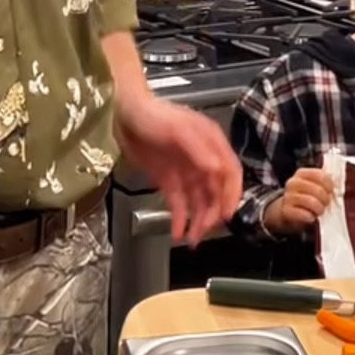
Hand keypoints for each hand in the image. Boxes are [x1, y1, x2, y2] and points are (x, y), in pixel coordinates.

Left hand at [116, 98, 242, 246]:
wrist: (123, 114)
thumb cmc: (154, 115)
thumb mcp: (179, 129)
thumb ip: (199, 149)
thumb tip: (217, 171)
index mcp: (212, 144)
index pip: (230, 173)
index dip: (231, 194)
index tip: (226, 214)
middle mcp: (203, 160)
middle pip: (215, 192)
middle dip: (212, 213)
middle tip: (204, 232)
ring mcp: (186, 171)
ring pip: (198, 201)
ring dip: (198, 221)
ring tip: (192, 240)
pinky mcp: (168, 180)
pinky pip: (178, 203)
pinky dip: (179, 218)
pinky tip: (178, 232)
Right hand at [264, 167, 333, 236]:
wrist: (287, 211)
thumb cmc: (305, 197)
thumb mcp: (313, 186)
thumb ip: (324, 183)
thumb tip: (339, 185)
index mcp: (302, 173)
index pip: (320, 175)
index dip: (329, 184)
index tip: (331, 191)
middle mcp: (293, 183)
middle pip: (318, 190)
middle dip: (326, 199)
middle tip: (327, 204)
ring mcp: (288, 196)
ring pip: (311, 202)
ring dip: (319, 209)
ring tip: (320, 211)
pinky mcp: (286, 211)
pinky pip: (303, 214)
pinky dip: (310, 217)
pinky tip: (311, 217)